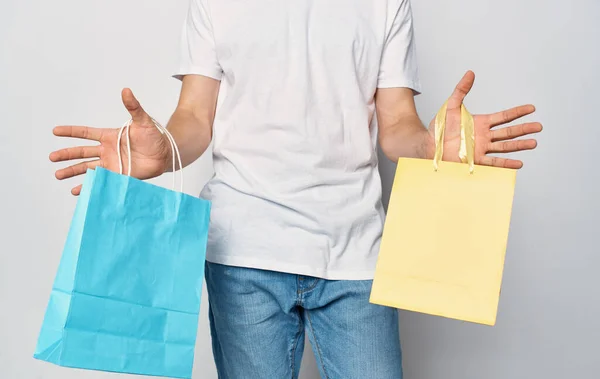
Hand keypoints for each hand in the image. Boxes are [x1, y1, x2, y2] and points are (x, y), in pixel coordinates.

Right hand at [50, 89, 170, 194]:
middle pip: (81, 152)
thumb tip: (126, 90)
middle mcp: (106, 150)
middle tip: (51, 158)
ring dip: (72, 171)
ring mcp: (111, 164)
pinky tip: (77, 191)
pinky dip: (88, 186)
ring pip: (87, 167)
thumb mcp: (143, 121)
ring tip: (58, 175)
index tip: (55, 131)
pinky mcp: (117, 175)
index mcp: (109, 136)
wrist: (164, 155)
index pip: (86, 133)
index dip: (71, 132)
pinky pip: (100, 181)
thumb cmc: (154, 137)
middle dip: (66, 155)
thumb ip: (133, 107)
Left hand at [429, 71, 541, 168]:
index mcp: (481, 123)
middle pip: (508, 132)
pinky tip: (518, 163)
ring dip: (519, 145)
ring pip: (504, 146)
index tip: (532, 108)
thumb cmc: (439, 127)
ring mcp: (481, 149)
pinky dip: (506, 163)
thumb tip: (470, 73)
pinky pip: (493, 162)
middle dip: (524, 129)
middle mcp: (483, 136)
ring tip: (533, 143)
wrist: (429, 145)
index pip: (503, 117)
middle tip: (539, 127)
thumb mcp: (451, 106)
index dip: (517, 112)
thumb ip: (461, 90)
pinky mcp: (475, 160)